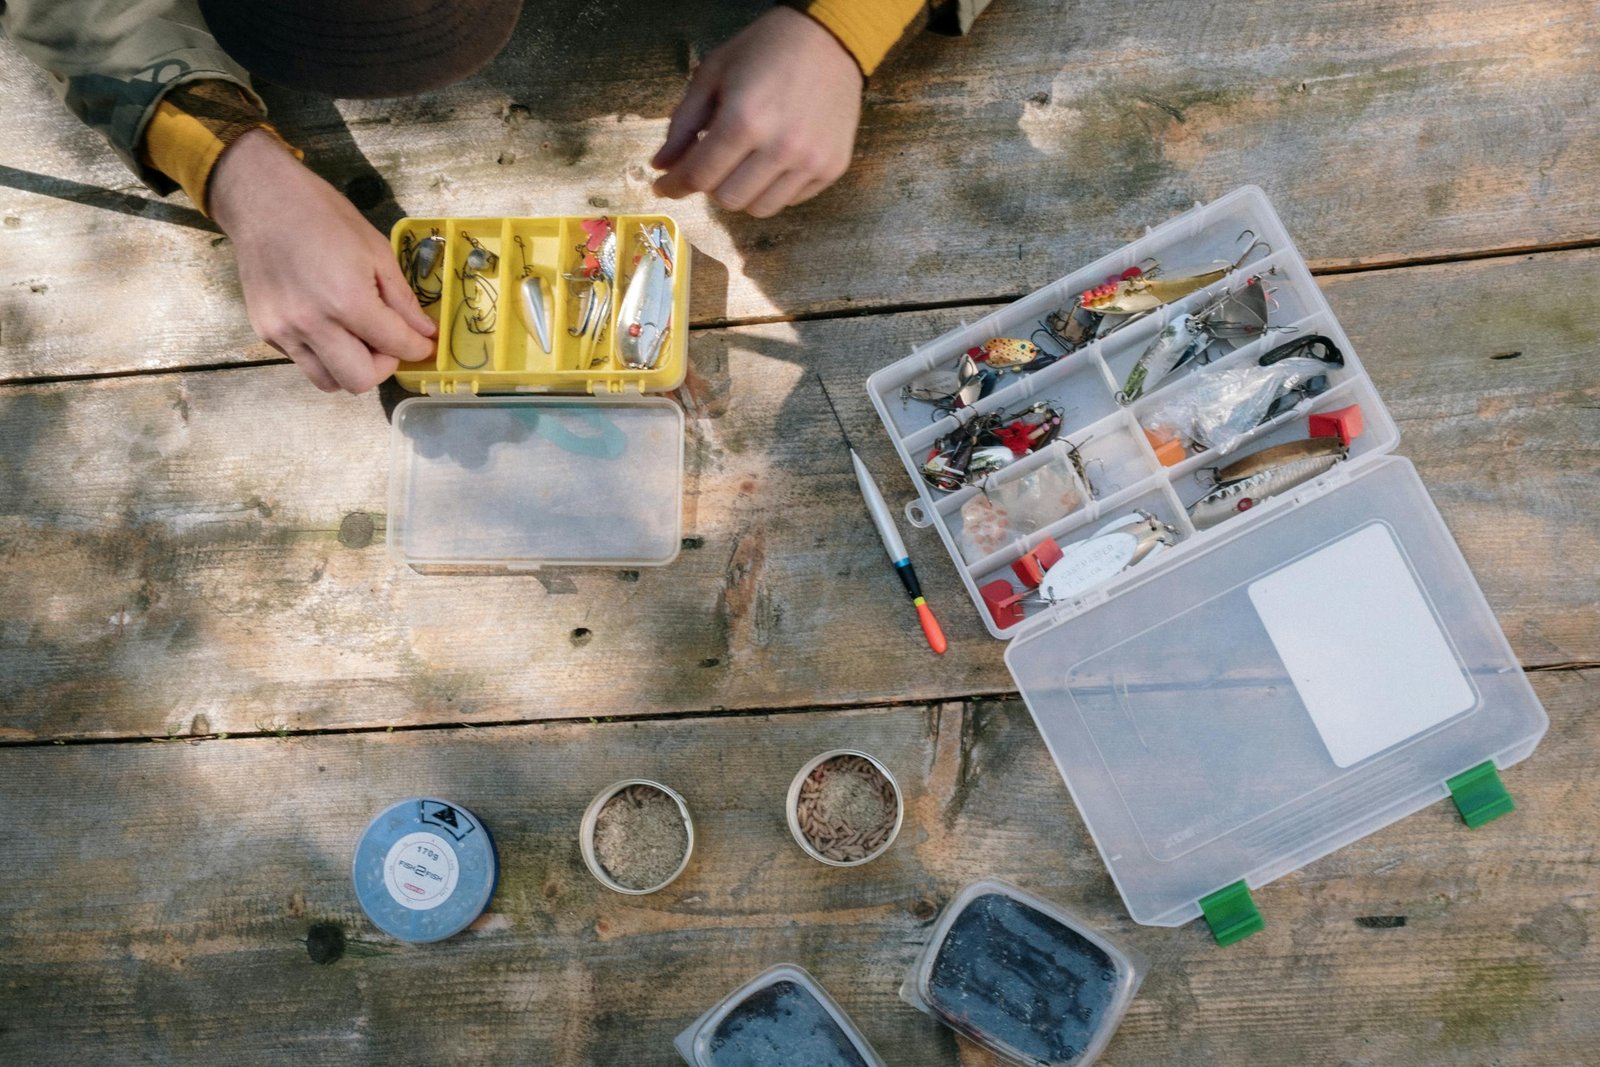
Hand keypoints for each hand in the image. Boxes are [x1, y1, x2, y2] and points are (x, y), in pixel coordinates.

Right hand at [209, 130, 436, 393]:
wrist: (260, 199)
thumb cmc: (323, 216)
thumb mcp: (376, 250)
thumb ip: (401, 298)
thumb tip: (424, 332)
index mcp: (346, 301)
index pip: (394, 346)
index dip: (417, 349)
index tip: (423, 344)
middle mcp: (313, 325)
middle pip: (359, 381)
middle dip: (383, 367)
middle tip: (387, 342)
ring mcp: (284, 332)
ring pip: (328, 381)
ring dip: (351, 368)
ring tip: (357, 338)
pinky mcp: (265, 332)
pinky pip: (304, 362)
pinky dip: (324, 354)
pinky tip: (327, 324)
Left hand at [652, 7, 862, 217]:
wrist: (830, 39)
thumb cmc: (765, 49)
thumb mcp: (713, 75)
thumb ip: (684, 123)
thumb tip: (662, 166)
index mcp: (744, 120)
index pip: (700, 176)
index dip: (675, 185)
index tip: (664, 186)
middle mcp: (780, 148)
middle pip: (728, 199)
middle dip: (711, 185)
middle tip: (713, 163)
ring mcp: (811, 161)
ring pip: (760, 208)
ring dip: (743, 191)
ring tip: (744, 163)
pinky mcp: (832, 168)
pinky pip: (791, 200)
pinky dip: (774, 188)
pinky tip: (774, 160)